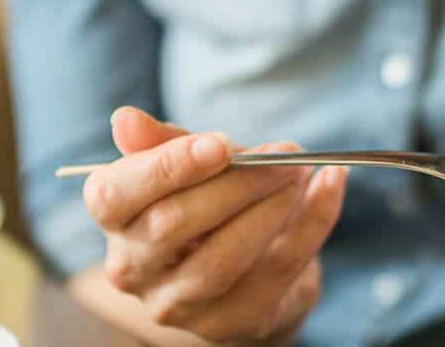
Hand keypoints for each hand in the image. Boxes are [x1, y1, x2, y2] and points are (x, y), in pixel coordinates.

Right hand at [82, 107, 348, 344]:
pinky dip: (312, 224)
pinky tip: (329, 185)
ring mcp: (179, 304)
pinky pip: (276, 272)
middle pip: (173, 224)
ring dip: (272, 208)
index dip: (167, 167)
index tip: (220, 143)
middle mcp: (134, 269)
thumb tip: (125, 120)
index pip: (117, 195)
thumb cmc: (207, 201)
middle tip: (284, 152)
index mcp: (114, 220)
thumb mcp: (187, 163)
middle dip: (236, 183)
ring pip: (223, 259)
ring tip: (303, 171)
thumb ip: (162, 141)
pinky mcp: (231, 323)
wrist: (243, 267)